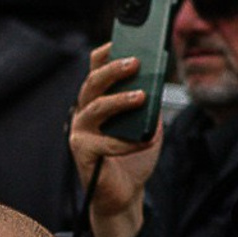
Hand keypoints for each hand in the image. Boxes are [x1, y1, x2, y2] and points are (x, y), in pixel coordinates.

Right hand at [69, 46, 163, 236]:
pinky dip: (126, 141)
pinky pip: (103, 142)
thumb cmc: (133, 159)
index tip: (118, 41)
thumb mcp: (148, 124)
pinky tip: (144, 140)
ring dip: (119, 99)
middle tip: (136, 62)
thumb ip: (150, 104)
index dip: (104, 54)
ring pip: (95, 107)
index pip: (95, 70)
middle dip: (114, 70)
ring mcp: (80, 133)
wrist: (125, 195)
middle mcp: (84, 113)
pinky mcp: (83, 153)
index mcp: (97, 101)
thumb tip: (157, 82)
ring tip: (141, 96)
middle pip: (93, 83)